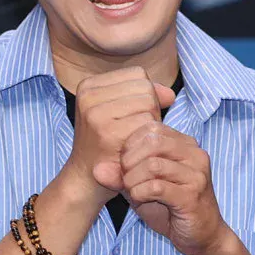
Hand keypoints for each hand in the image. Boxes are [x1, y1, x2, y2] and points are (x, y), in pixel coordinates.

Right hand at [65, 66, 175, 206]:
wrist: (84, 180)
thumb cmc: (106, 145)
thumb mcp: (118, 113)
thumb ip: (143, 96)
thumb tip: (170, 94)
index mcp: (88, 85)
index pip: (138, 74)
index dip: (145, 95)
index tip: (131, 116)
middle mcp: (88, 95)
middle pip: (145, 87)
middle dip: (149, 108)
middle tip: (133, 131)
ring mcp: (96, 113)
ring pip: (148, 103)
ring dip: (150, 123)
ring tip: (133, 139)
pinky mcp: (107, 132)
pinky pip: (146, 123)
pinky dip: (148, 137)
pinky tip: (135, 149)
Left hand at [115, 120, 228, 254]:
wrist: (201, 237)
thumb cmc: (170, 207)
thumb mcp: (140, 186)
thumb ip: (121, 175)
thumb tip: (96, 169)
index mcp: (185, 144)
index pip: (151, 128)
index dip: (129, 145)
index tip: (123, 164)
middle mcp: (195, 155)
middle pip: (152, 142)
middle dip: (129, 160)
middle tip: (125, 178)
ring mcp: (196, 175)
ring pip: (153, 164)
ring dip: (133, 179)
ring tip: (132, 190)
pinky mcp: (192, 196)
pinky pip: (156, 187)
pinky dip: (140, 193)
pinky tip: (139, 199)